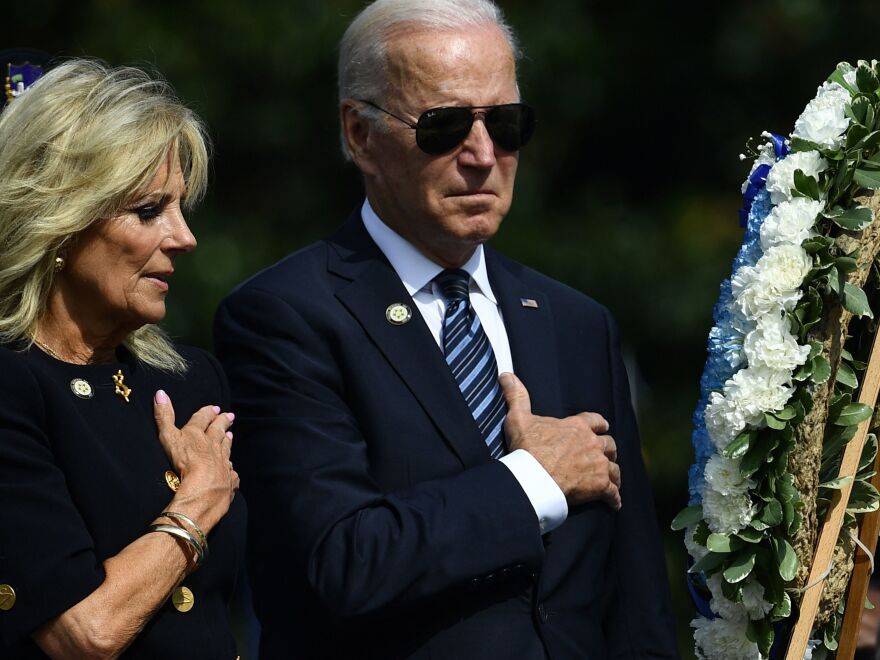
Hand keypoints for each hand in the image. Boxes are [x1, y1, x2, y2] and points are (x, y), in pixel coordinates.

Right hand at [153, 390, 238, 531]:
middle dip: (223, 422)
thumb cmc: (184, 461)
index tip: (214, 408)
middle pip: (219, 431)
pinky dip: (230, 469)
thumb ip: (164, 416)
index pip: (203, 419)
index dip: (207, 413)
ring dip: (227, 442)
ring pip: (225, 449)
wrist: (204, 487)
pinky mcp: (228, 479)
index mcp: (197, 434)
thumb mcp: (168, 437)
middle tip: (229, 416)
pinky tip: (231, 468)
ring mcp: (222, 462)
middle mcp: (213, 445)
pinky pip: (230, 473)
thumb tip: (160, 393)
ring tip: (230, 436)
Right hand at [500, 373, 620, 509]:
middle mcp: (592, 443)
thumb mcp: (519, 418)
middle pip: (610, 445)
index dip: (600, 424)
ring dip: (613, 474)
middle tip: (605, 456)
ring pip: (614, 468)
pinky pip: (613, 492)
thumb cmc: (527, 449)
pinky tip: (614, 503)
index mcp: (577, 427)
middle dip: (609, 450)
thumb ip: (516, 396)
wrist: (534, 478)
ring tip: (612, 480)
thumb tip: (506, 375)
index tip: (603, 427)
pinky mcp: (599, 486)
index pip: (596, 420)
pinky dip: (614, 498)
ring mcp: (598, 465)